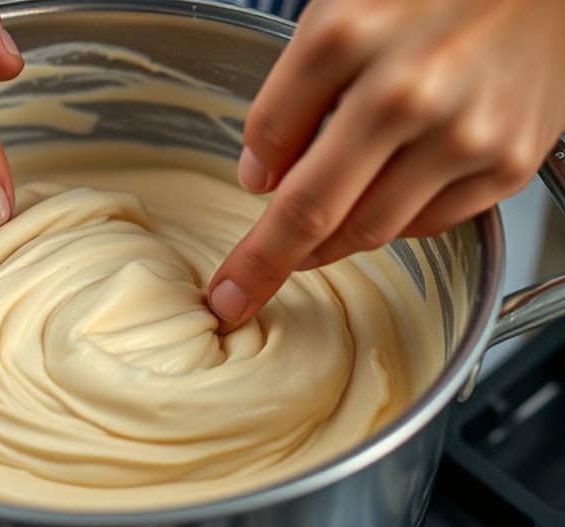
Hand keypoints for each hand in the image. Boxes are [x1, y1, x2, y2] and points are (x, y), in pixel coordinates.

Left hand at [208, 0, 564, 330]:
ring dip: (326, 244)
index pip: (267, 142)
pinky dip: (394, 223)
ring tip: (311, 236)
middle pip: (313, 209)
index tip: (219, 264)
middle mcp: (406, 91)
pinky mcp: (508, 164)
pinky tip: (386, 195)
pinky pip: (427, 225)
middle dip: (264, 265)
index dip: (236, 200)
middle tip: (234, 298)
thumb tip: (259, 178)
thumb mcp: (338, 14)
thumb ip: (290, 95)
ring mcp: (462, 133)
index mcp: (347, 38)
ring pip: (368, 229)